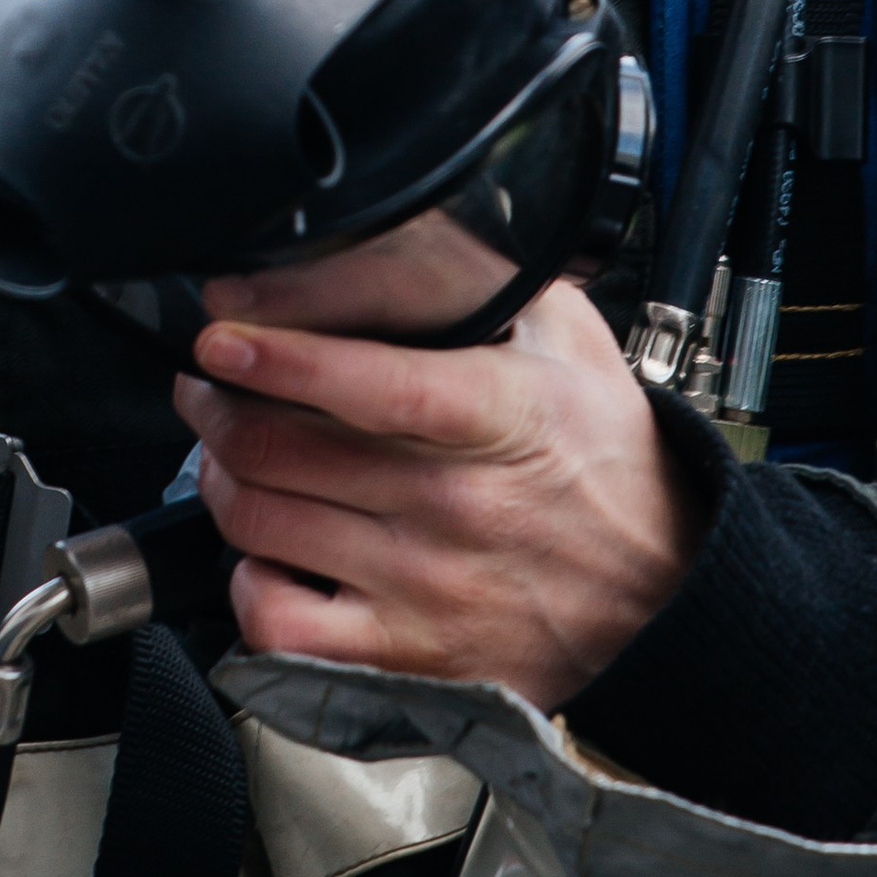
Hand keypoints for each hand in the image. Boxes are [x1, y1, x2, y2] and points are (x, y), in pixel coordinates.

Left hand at [173, 262, 705, 707]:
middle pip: (286, 448)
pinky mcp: (405, 654)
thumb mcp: (568, 340)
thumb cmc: (606, 461)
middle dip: (218, 402)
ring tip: (231, 452)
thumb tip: (391, 223)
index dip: (284, 355)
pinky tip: (268, 554)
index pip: (377, 385)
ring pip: (263, 524)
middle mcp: (459, 505)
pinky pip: (279, 624)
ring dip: (221, 477)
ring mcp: (427, 586)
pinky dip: (247, 583)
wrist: (663, 596)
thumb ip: (482, 277)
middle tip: (212, 380)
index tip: (223, 330)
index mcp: (504, 416)